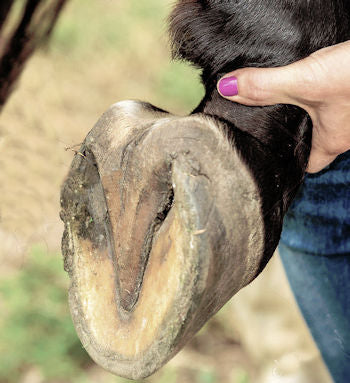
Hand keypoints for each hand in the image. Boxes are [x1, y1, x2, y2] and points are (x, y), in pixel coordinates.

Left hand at [217, 41, 349, 172]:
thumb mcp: (304, 82)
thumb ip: (265, 86)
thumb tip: (226, 89)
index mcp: (332, 141)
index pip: (307, 165)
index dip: (289, 163)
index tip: (269, 154)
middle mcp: (346, 132)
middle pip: (313, 143)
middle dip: (292, 135)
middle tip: (264, 126)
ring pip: (324, 121)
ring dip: (303, 113)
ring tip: (275, 104)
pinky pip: (333, 101)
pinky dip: (318, 95)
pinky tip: (307, 81)